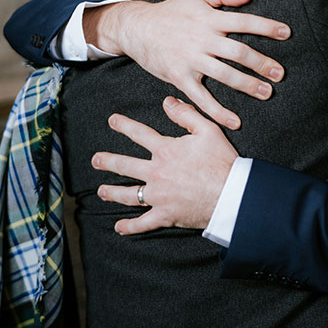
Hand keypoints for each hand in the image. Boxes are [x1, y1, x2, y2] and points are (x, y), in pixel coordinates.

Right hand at [84, 0, 290, 129]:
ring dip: (247, 85)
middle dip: (261, 63)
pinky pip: (201, 98)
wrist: (137, 28)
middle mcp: (202, 39)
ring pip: (224, 75)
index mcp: (210, 19)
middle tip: (280, 73)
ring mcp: (191, 60)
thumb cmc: (170, 11)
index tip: (287, 33)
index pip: (244, 21)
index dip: (267, 27)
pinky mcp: (180, 77)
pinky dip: (218, 111)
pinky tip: (235, 121)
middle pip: (238, 52)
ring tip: (267, 93)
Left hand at [92, 97, 237, 234]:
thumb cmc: (222, 162)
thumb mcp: (208, 130)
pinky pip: (143, 223)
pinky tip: (118, 226)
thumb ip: (186, 114)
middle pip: (125, 165)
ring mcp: (158, 195)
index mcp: (166, 150)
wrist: (231, 194)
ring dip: (112, 192)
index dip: (124, 125)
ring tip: (101, 191)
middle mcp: (157, 172)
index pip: (140, 134)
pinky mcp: (164, 215)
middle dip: (108, 161)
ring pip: (128, 194)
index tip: (112, 121)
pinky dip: (129, 226)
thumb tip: (167, 101)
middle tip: (96, 160)